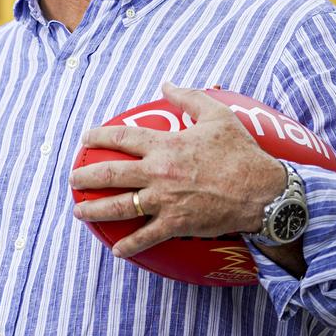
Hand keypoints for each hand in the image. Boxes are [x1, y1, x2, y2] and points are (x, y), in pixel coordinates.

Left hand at [69, 82, 285, 257]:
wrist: (262, 192)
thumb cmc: (241, 152)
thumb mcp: (217, 115)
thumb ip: (188, 97)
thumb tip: (166, 84)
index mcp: (165, 145)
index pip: (121, 137)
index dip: (98, 136)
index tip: (86, 138)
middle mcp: (158, 173)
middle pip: (110, 174)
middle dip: (85, 176)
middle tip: (73, 178)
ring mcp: (165, 200)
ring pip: (119, 206)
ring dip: (94, 210)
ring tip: (79, 211)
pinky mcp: (176, 223)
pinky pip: (146, 237)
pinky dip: (130, 246)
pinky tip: (117, 251)